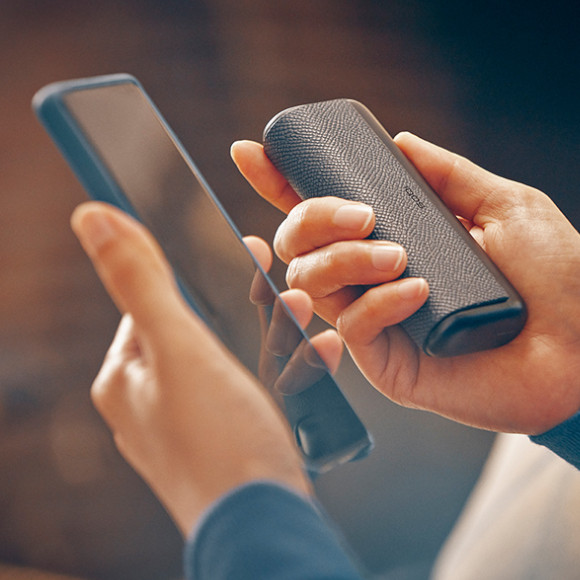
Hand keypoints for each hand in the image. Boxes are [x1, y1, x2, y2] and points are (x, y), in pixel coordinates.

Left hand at [71, 202, 340, 535]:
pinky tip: (311, 358)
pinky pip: (252, 389)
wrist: (264, 522)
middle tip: (280, 291)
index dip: (193, 275)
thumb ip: (140, 281)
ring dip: (270, 335)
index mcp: (127, 377)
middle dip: (244, 306)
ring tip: (301, 314)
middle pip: (197, 330)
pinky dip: (281, 371)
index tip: (237, 253)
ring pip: (230, 359)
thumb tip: (94, 219)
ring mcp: (189, 423)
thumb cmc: (217, 440)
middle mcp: (151, 401)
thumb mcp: (178, 347)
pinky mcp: (225, 439)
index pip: (150, 305)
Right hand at [231, 133, 579, 434]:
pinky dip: (377, 303)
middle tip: (363, 215)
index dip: (278, 183)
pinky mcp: (384, 365)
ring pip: (309, 284)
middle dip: (312, 220)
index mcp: (389, 241)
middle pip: (296, 246)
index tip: (250, 154)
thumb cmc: (554, 276)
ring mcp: (372, 323)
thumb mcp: (502, 206)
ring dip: (344, 259)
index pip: (317, 213)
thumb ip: (445, 174)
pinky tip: (416, 292)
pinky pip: (351, 328)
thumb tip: (399, 141)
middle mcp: (368, 281)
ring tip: (400, 257)